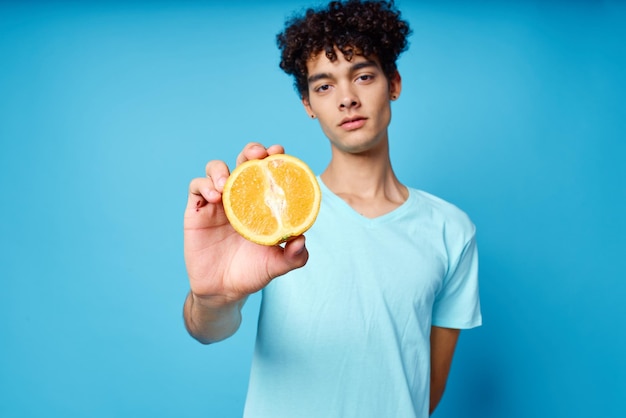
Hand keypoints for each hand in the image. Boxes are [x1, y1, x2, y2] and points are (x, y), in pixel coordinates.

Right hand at [184, 142, 308, 306]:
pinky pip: (197, 187)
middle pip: (244, 161)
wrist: (223, 291)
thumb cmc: (252, 273)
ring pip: (216, 168)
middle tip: (258, 155)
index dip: (274, 158)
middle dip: (251, 151)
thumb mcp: (276, 265)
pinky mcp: (197, 211)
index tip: (280, 153)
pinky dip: (204, 185)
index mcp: (261, 203)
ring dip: (221, 169)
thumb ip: (293, 257)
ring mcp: (217, 202)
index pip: (268, 172)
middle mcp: (240, 196)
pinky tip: (215, 197)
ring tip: (226, 184)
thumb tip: (302, 241)